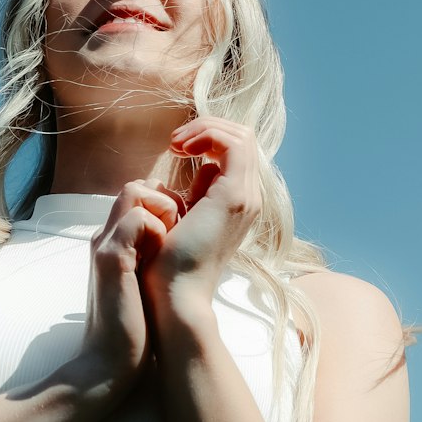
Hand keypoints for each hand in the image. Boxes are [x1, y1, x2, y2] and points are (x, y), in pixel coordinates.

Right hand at [80, 181, 180, 390]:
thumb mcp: (142, 282)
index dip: (164, 203)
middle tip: (178, 235)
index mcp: (115, 241)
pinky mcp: (111, 259)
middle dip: (166, 201)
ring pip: (135, 191)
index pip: (139, 195)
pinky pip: (137, 219)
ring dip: (163, 210)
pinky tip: (161, 257)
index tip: (181, 230)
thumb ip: (150, 256)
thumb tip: (175, 241)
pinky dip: (156, 229)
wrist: (107, 365)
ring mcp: (105, 245)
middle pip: (136, 187)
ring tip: (170, 244)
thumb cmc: (134, 329)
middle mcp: (106, 236)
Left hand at [140, 118, 261, 314]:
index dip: (210, 136)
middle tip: (175, 143)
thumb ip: (201, 189)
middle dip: (207, 128)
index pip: (238, 148)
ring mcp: (246, 197)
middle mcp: (250, 197)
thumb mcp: (189, 213)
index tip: (177, 148)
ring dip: (206, 129)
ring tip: (177, 144)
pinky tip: (182, 150)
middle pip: (243, 137)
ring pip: (241, 136)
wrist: (175, 293)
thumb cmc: (171, 259)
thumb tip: (202, 166)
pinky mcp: (233, 197)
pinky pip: (233, 145)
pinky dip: (207, 136)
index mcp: (240, 200)